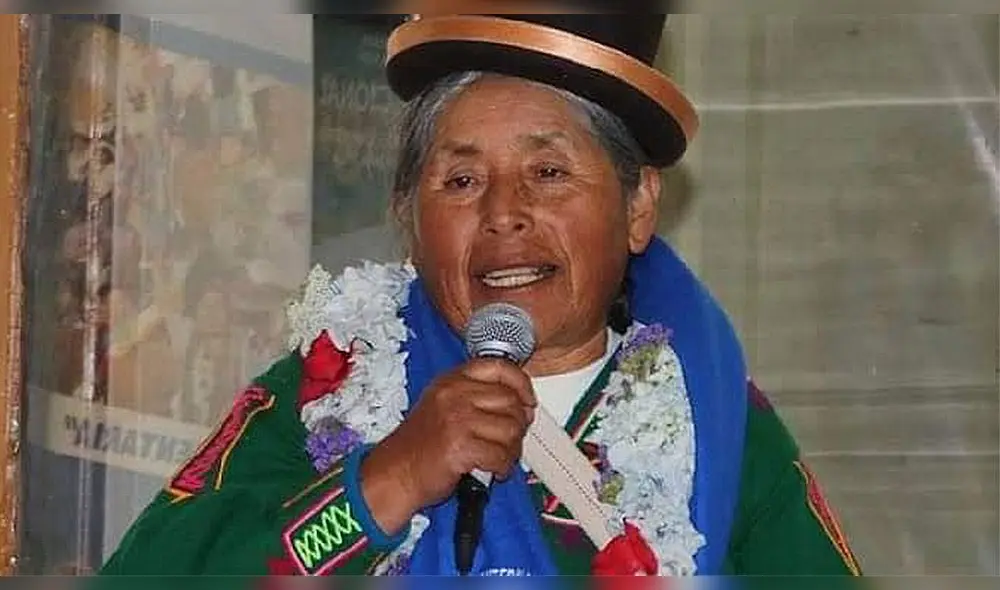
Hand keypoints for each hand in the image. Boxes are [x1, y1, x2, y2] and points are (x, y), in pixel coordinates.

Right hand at [359, 358, 536, 534]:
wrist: (395, 473)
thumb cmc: (421, 445)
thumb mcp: (444, 405)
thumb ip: (477, 396)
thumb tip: (521, 403)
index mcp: (452, 380)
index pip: (499, 367)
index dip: (521, 383)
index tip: (528, 400)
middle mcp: (454, 394)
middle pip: (511, 401)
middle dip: (518, 425)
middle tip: (509, 440)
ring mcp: (457, 419)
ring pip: (511, 429)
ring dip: (511, 449)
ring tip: (499, 457)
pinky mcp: (461, 446)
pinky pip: (501, 455)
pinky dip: (502, 467)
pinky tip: (492, 470)